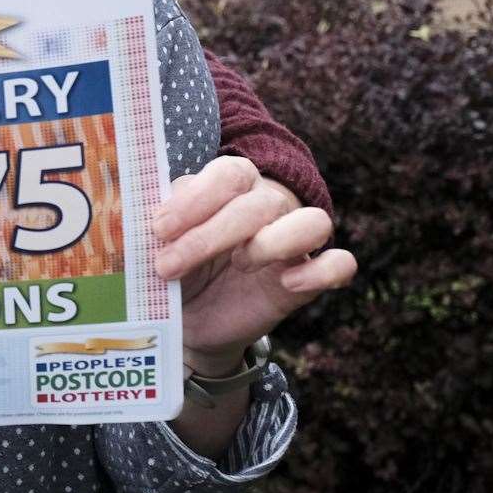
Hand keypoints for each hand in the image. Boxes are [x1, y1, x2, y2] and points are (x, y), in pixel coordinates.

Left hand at [152, 157, 356, 372]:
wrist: (188, 318)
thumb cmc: (173, 264)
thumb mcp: (159, 242)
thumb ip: (160, 221)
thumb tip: (153, 211)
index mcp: (232, 187)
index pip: (229, 173)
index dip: (196, 198)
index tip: (159, 228)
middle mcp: (268, 206)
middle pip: (260, 203)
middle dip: (209, 235)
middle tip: (167, 264)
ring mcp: (291, 244)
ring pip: (313, 222)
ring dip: (273, 242)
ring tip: (239, 263)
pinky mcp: (305, 282)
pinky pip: (339, 265)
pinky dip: (321, 271)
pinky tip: (288, 283)